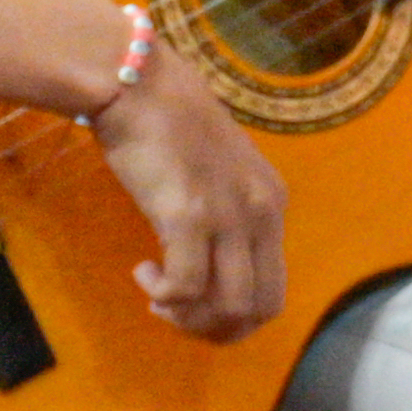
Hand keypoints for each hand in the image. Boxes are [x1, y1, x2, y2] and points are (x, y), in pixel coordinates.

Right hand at [90, 40, 288, 339]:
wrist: (137, 81)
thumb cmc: (166, 121)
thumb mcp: (216, 171)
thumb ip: (223, 211)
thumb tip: (206, 263)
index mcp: (272, 201)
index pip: (274, 288)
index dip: (234, 313)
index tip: (194, 299)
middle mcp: (262, 211)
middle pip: (261, 308)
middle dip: (217, 328)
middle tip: (175, 312)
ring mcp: (229, 214)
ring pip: (231, 307)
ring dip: (191, 319)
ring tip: (159, 297)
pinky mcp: (190, 215)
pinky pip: (187, 287)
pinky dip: (165, 294)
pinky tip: (144, 273)